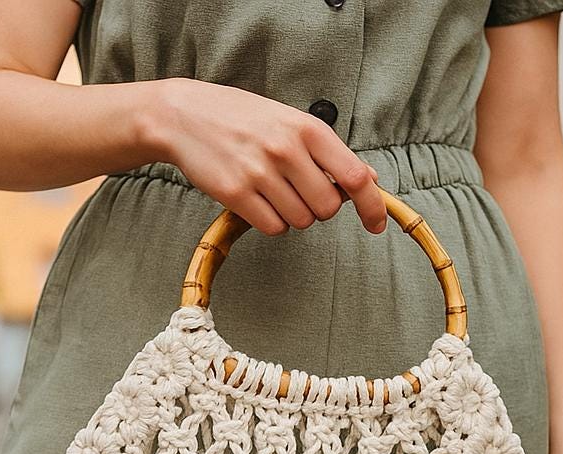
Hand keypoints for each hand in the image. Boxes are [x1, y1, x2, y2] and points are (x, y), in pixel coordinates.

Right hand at [153, 77, 386, 236]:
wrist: (186, 117)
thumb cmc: (242, 119)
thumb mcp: (290, 122)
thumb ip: (328, 151)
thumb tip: (367, 178)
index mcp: (307, 129)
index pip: (354, 177)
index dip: (372, 206)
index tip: (376, 224)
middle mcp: (286, 150)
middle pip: (326, 208)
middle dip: (319, 209)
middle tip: (300, 194)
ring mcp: (260, 173)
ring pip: (299, 221)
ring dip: (292, 216)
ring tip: (273, 192)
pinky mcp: (235, 194)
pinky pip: (272, 227)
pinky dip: (271, 222)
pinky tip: (259, 202)